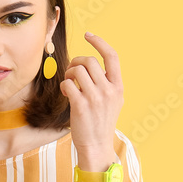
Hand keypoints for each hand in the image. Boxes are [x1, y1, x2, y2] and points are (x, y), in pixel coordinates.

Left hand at [60, 32, 123, 154]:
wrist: (97, 146)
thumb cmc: (101, 122)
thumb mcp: (113, 101)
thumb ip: (106, 83)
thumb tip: (88, 64)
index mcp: (118, 86)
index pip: (112, 56)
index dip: (99, 42)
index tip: (88, 35)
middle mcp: (109, 90)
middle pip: (89, 61)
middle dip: (77, 63)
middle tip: (72, 73)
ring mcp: (95, 98)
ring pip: (77, 70)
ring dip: (69, 74)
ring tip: (69, 84)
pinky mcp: (81, 105)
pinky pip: (68, 84)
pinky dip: (64, 86)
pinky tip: (67, 94)